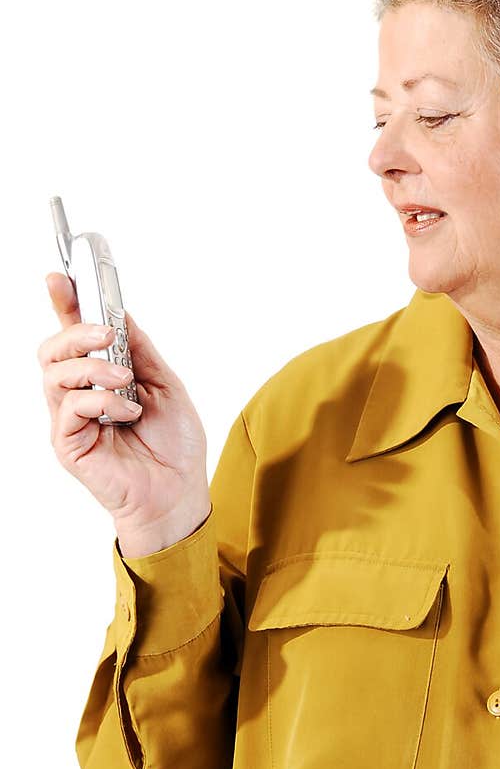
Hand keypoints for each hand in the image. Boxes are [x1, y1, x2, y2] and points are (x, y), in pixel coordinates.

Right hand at [38, 272, 210, 557]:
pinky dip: (101, 401)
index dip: (64, 304)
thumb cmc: (174, 444)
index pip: (72, 335)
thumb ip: (140, 349)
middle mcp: (78, 395)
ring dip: (93, 366)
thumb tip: (119, 314)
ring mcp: (69, 420)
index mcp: (100, 376)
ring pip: (54, 373)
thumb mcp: (165, 384)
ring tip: (125, 379)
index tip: (60, 276)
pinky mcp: (67, 444)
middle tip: (108, 334)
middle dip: (76, 331)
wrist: (180, 492)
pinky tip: (126, 413)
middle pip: (51, 349)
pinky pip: (70, 407)